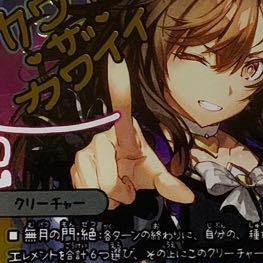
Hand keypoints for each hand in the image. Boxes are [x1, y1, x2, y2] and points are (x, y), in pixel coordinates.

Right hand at [69, 56, 194, 208]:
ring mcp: (86, 152)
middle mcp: (102, 138)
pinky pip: (85, 192)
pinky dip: (96, 199)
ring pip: (97, 189)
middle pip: (110, 182)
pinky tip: (102, 190)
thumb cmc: (136, 167)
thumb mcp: (154, 174)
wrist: (118, 176)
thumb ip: (170, 185)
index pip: (122, 111)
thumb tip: (188, 197)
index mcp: (125, 134)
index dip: (120, 90)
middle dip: (121, 194)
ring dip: (109, 199)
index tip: (117, 63)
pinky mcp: (74, 165)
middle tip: (127, 189)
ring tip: (116, 189)